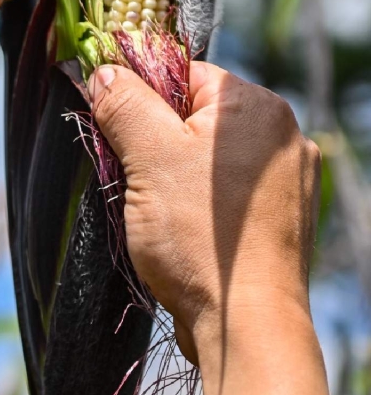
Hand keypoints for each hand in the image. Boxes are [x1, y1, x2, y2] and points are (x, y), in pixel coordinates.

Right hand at [89, 61, 320, 363]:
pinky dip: (203, 207)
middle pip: (198, 120)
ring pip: (211, 162)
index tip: (115, 134)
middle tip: (136, 182)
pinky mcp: (283, 222)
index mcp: (256, 108)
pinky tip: (187, 235)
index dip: (142, 100)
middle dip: (158, 145)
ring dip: (178, 179)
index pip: (185, 76)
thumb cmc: (199, 238)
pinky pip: (229, 196)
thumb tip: (104, 71)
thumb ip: (125, 105)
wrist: (247, 323)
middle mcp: (284, 137)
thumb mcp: (148, 158)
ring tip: (162, 216)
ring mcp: (289, 183)